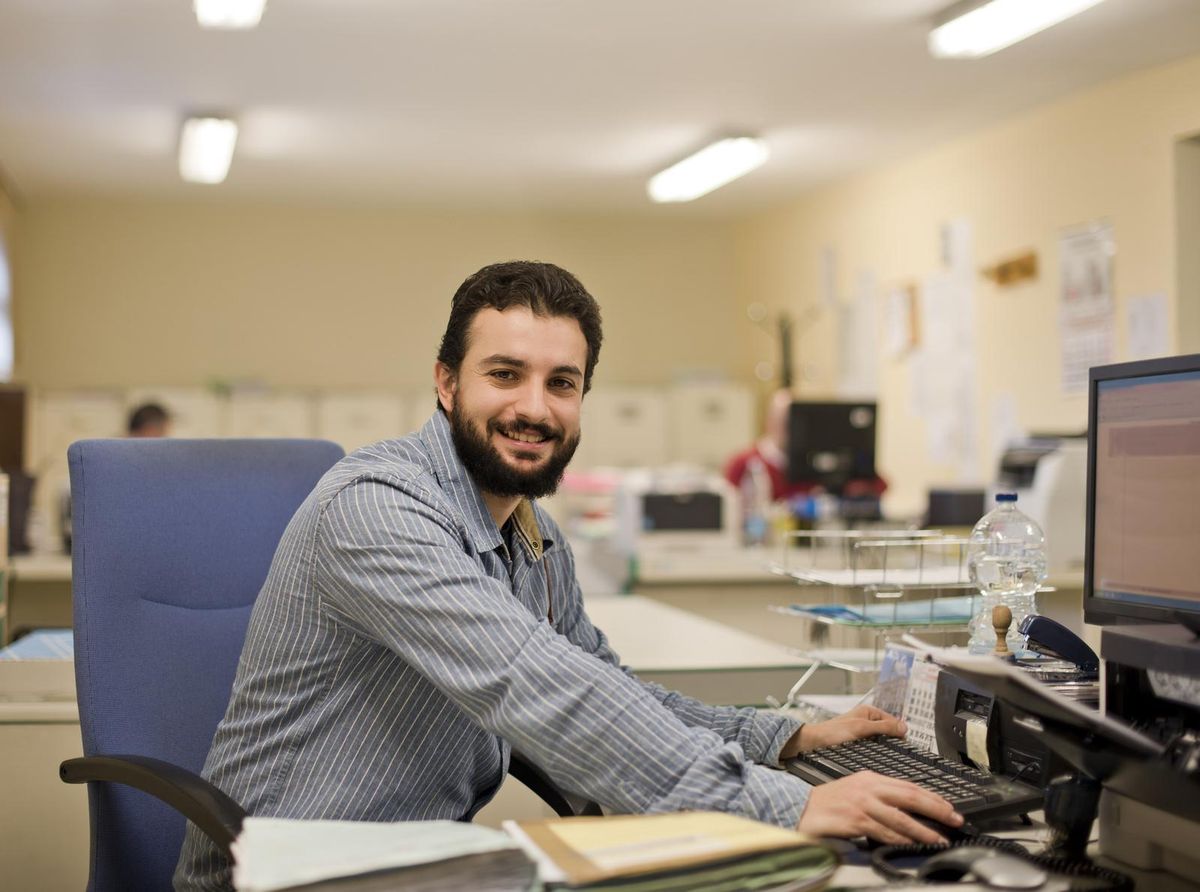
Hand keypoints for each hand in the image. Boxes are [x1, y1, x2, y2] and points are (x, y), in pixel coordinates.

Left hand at [781, 705, 905, 757]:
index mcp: (870, 712)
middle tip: (901, 755)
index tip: (908, 746)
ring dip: (885, 750)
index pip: (894, 722)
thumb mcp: (861, 728)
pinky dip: (877, 754)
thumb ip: (883, 727)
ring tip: (891, 759)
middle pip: (889, 733)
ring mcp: (863, 733)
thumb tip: (904, 727)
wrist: (813, 744)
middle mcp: (867, 720)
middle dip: (893, 743)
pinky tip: (878, 762)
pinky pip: (873, 749)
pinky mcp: (858, 745)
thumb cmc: (832, 733)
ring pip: (881, 742)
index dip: (901, 733)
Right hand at [796, 771, 963, 844]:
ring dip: (923, 830)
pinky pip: (885, 832)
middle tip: (954, 819)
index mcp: (871, 778)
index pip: (909, 786)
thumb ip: (880, 796)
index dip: (932, 797)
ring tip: (939, 838)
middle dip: (936, 809)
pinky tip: (912, 844)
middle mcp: (869, 788)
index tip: (949, 807)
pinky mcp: (855, 820)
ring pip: (901, 817)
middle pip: (910, 797)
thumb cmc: (828, 802)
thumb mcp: (856, 790)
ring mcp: (862, 804)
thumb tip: (908, 809)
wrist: (800, 807)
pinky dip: (901, 839)